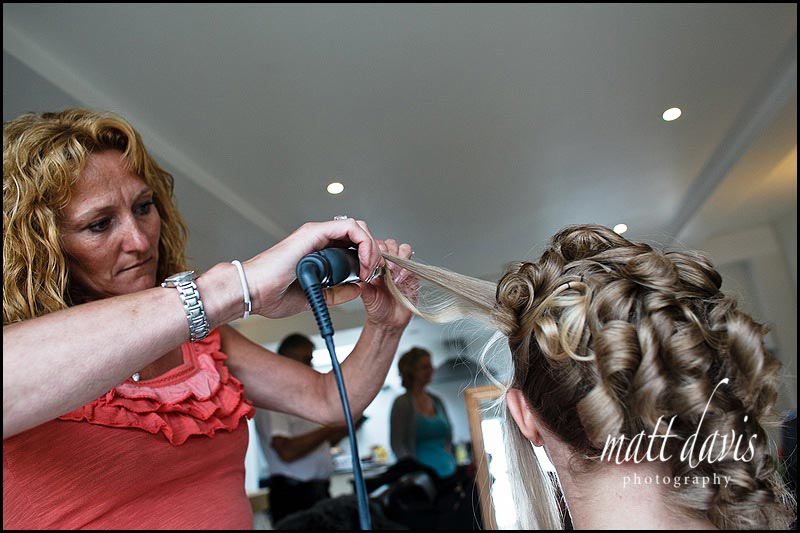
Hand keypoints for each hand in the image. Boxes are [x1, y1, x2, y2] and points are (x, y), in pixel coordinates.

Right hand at [242, 219, 382, 318]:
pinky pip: (349, 227)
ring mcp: (316, 233)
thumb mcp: (315, 297)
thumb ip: (336, 293)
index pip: (352, 245)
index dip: (368, 258)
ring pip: (357, 227)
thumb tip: (358, 288)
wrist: (253, 292)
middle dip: (374, 252)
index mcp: (317, 252)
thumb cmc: (273, 295)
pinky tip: (365, 262)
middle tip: (375, 273)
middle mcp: (318, 239)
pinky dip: (364, 242)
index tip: (371, 278)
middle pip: (358, 234)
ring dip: (371, 247)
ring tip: (371, 269)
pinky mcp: (314, 232)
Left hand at [359, 239, 417, 330]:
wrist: (391, 321)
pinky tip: (401, 278)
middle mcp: (388, 264)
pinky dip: (408, 268)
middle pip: (391, 244)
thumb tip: (357, 273)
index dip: (377, 250)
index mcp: (375, 265)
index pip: (376, 246)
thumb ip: (363, 284)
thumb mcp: (367, 296)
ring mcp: (402, 267)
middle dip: (389, 253)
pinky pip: (413, 263)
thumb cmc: (378, 308)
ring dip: (400, 258)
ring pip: (404, 249)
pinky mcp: (412, 274)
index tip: (375, 262)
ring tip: (394, 272)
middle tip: (386, 267)